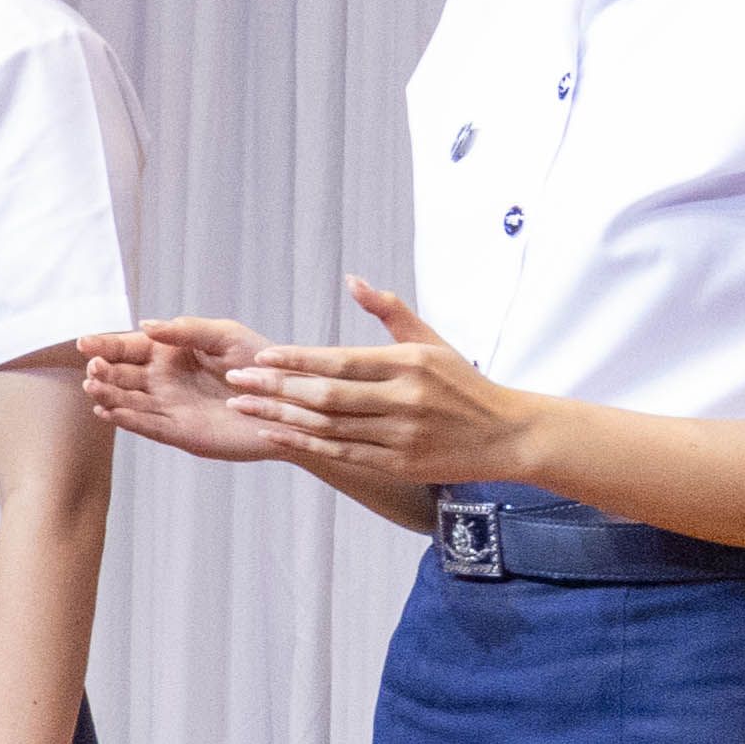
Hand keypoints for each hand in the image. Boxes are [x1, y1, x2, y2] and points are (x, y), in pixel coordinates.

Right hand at [79, 317, 285, 461]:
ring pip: (129, 401)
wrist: (290, 401)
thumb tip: (146, 324)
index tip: (85, 343)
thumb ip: (186, 330)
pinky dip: (126, 419)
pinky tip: (107, 410)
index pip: (129, 347)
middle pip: (122, 375)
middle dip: (104, 371)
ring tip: (94, 386)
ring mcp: (169, 407)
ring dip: (108, 394)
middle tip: (94, 368)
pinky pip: (147, 425)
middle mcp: (164, 380)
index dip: (106, 345)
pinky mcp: (180, 433)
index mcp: (171, 353)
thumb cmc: (261, 361)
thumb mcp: (225, 335)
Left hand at [221, 280, 540, 485]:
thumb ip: (390, 311)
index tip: (260, 355)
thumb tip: (352, 280)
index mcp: (409, 363)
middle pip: (328, 395)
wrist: (508, 435)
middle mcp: (405, 399)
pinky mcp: (400, 463)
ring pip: (330, 426)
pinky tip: (276, 433)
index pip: (342, 360)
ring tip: (243, 407)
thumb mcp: (431, 341)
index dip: (298, 359)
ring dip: (282, 416)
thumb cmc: (462, 383)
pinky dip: (306, 444)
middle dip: (277, 387)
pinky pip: (343, 453)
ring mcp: (402, 435)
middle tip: (236, 381)